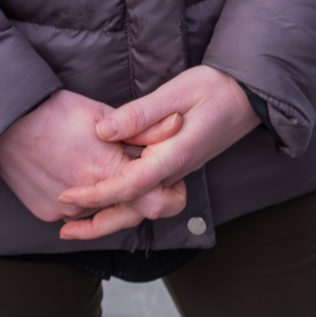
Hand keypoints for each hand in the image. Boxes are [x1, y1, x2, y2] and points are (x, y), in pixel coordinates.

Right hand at [0, 88, 185, 235]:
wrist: (3, 124)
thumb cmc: (55, 112)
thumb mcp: (104, 113)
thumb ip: (143, 128)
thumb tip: (178, 125)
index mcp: (108, 171)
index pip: (157, 202)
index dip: (168, 191)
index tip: (168, 177)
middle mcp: (88, 199)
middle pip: (130, 212)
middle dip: (139, 195)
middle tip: (138, 172)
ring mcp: (65, 211)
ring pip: (102, 213)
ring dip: (109, 197)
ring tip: (100, 166)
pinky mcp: (47, 214)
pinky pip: (76, 214)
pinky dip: (83, 199)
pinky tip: (76, 172)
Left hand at [50, 67, 261, 239]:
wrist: (251, 94)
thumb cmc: (216, 88)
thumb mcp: (176, 92)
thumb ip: (139, 114)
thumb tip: (102, 132)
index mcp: (173, 156)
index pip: (129, 185)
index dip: (95, 193)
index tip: (66, 195)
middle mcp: (176, 172)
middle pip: (134, 211)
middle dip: (98, 224)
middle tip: (64, 229)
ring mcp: (178, 172)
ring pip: (141, 207)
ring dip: (109, 216)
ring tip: (78, 220)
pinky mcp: (178, 167)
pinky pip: (148, 194)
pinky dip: (124, 202)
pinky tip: (106, 197)